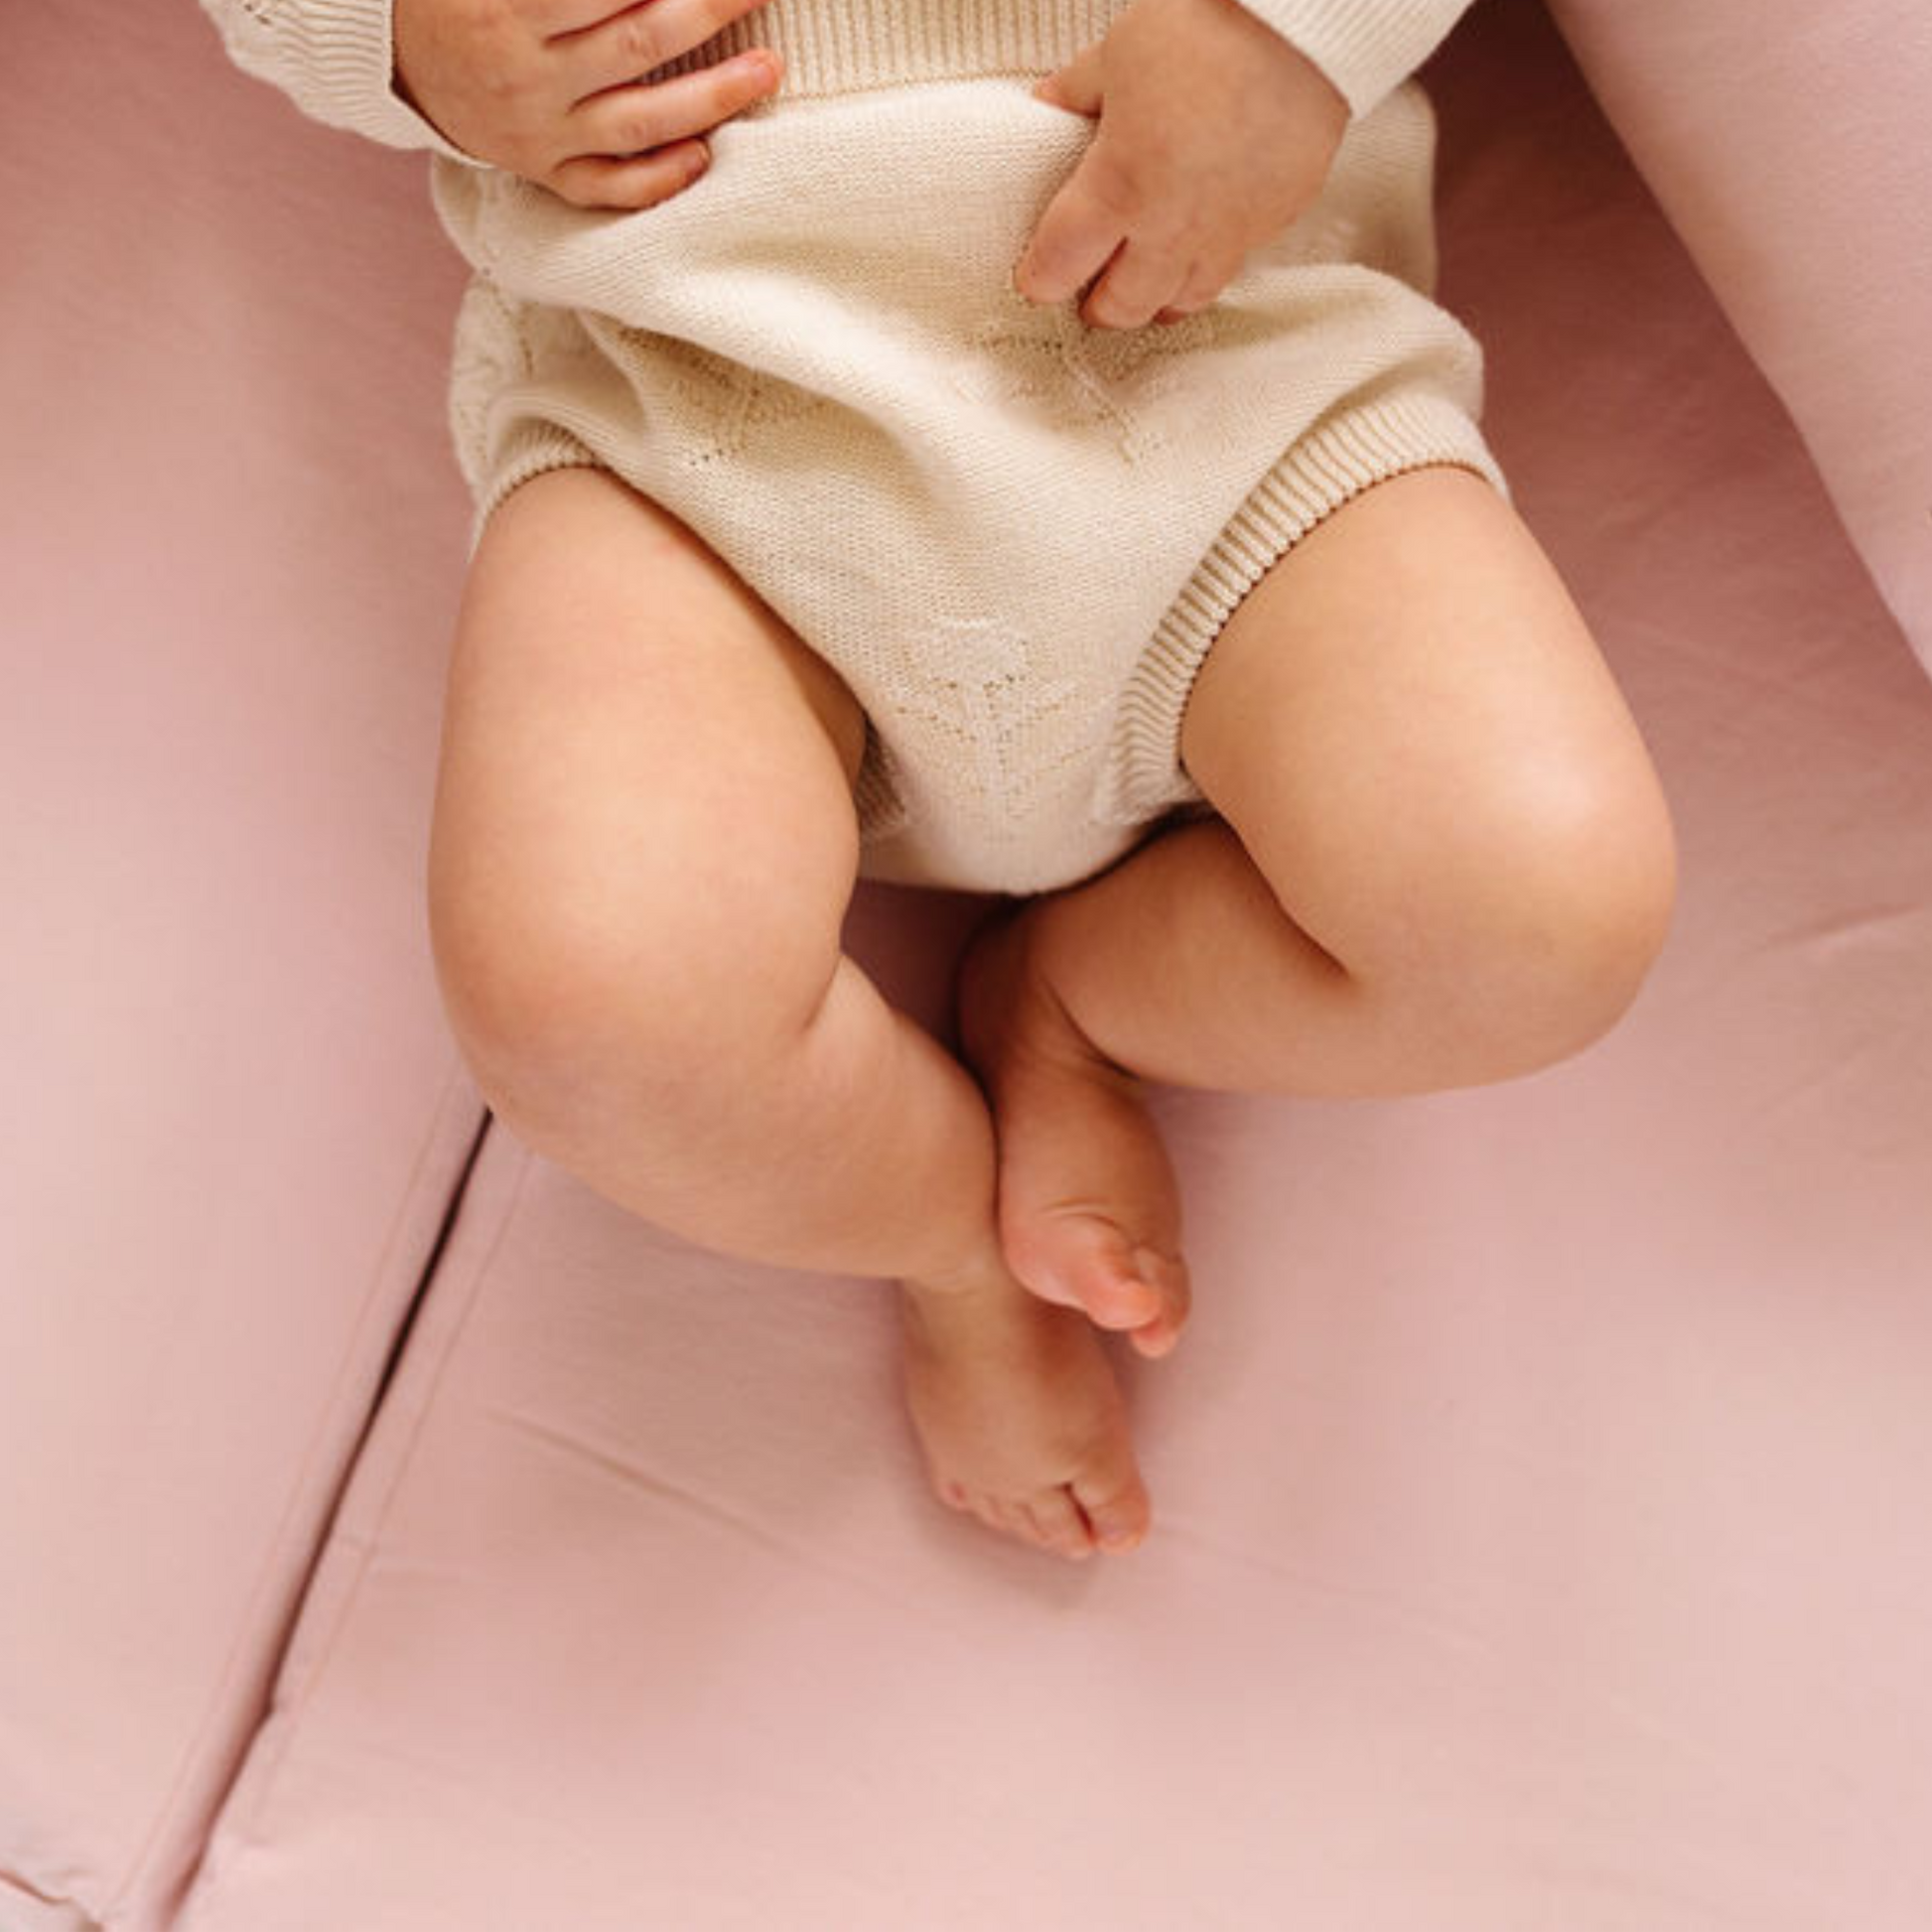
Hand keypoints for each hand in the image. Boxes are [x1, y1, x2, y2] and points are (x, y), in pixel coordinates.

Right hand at [393, 0, 782, 206]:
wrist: (391, 49)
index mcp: (509, 9)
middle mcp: (526, 77)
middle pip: (640, 43)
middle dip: (710, 9)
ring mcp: (537, 132)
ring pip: (639, 120)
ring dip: (711, 97)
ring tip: (766, 68)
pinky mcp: (542, 169)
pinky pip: (607, 186)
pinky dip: (658, 178)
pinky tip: (704, 155)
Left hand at [1015, 0, 1349, 328]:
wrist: (1304, 24)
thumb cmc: (1207, 28)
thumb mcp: (1120, 51)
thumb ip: (1079, 91)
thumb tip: (1050, 105)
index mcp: (1117, 188)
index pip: (1059, 268)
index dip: (1041, 280)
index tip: (1037, 278)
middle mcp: (1170, 227)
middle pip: (1122, 307)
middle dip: (1100, 307)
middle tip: (1090, 293)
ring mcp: (1227, 233)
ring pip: (1182, 301)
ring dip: (1157, 298)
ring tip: (1147, 280)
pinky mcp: (1275, 221)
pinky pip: (1235, 262)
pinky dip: (1210, 260)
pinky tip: (1203, 236)